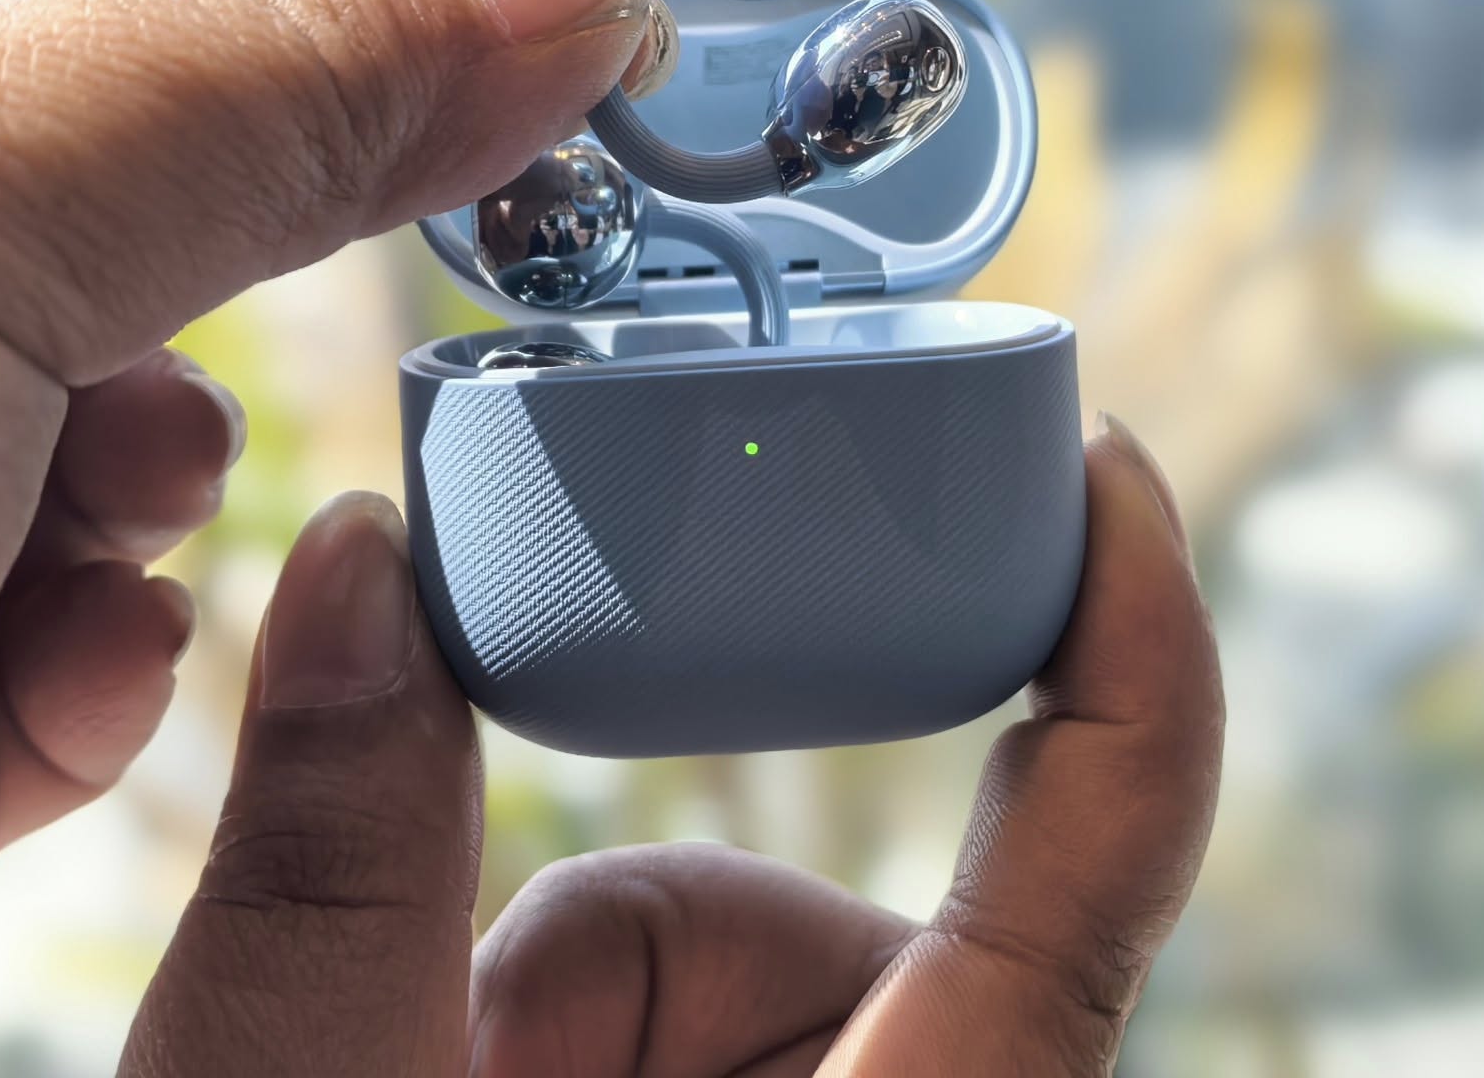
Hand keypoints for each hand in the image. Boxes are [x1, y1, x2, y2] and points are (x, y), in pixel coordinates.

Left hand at [0, 0, 673, 1073]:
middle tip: (372, 279)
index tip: (554, 45)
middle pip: (126, 227)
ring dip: (155, 498)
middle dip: (228, 285)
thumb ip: (268, 78)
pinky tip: (58, 679)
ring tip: (102, 526)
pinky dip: (101, 668)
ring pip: (113, 454)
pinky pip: (59, 658)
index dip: (332, 17)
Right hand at [120, 423, 1221, 1075]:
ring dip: (558, 1024)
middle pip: (823, 938)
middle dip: (615, 954)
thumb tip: (368, 552)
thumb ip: (341, 853)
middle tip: (442, 1070)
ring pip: (732, 990)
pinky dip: (570, 1054)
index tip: (1105, 466)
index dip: (1141, 652)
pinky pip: (689, 1051)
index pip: (1097, 883)